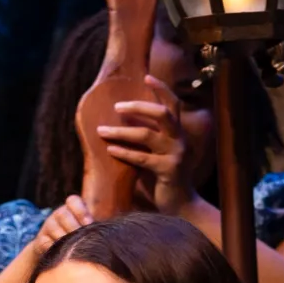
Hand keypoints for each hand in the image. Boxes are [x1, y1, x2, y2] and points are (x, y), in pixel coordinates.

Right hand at [33, 195, 93, 255]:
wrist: (57, 253)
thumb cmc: (78, 240)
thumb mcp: (86, 231)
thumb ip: (92, 228)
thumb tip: (99, 232)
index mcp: (71, 209)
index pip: (73, 201)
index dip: (80, 210)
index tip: (88, 223)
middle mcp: (58, 214)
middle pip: (62, 214)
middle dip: (73, 227)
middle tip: (81, 239)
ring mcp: (47, 226)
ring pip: (53, 227)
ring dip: (64, 239)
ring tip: (73, 248)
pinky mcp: (39, 239)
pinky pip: (45, 242)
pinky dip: (54, 248)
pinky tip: (61, 254)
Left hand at [97, 76, 198, 215]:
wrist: (181, 206)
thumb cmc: (164, 179)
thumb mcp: (157, 154)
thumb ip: (148, 139)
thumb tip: (121, 124)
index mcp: (178, 133)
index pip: (173, 104)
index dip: (161, 89)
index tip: (147, 76)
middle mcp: (180, 140)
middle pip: (162, 114)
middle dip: (138, 107)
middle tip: (116, 107)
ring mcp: (176, 155)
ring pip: (147, 135)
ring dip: (122, 131)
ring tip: (102, 131)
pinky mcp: (169, 171)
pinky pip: (143, 158)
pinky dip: (125, 152)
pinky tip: (111, 149)